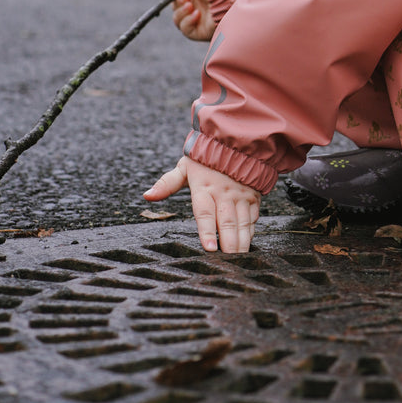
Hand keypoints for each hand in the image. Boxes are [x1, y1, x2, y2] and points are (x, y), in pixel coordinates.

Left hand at [144, 155, 259, 252]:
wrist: (235, 139)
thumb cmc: (206, 156)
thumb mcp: (185, 166)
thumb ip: (167, 183)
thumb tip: (147, 195)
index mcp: (204, 187)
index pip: (205, 213)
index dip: (207, 232)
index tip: (209, 249)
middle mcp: (224, 193)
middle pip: (227, 222)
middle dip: (228, 244)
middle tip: (228, 263)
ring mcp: (240, 195)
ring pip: (242, 222)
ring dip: (242, 242)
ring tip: (239, 260)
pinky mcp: (253, 196)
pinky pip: (253, 216)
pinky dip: (251, 231)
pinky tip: (248, 244)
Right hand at [170, 0, 214, 40]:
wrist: (228, 0)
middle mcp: (197, 6)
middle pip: (176, 7)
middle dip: (177, 1)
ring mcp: (198, 20)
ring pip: (178, 19)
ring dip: (181, 11)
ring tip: (190, 6)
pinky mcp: (200, 31)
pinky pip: (185, 29)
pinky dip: (187, 21)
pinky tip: (197, 15)